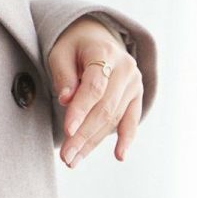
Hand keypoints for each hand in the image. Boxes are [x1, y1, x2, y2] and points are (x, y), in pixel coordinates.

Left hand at [48, 14, 144, 166]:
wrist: (97, 37)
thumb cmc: (74, 46)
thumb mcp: (60, 52)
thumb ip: (63, 75)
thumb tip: (65, 99)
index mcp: (104, 53)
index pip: (93, 87)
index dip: (80, 110)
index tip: (66, 131)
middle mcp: (125, 68)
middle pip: (104, 108)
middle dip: (83, 135)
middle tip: (65, 157)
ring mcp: (134, 83)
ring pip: (114, 118)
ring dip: (94, 142)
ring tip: (73, 160)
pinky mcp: (136, 96)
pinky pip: (132, 120)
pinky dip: (126, 139)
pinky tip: (119, 156)